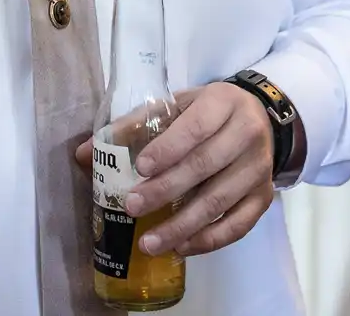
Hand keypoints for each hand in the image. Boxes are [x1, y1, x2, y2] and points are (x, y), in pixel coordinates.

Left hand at [73, 83, 275, 257]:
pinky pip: (238, 225)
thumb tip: (85, 154)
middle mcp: (247, 134)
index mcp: (222, 102)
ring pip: (220, 201)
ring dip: (182, 226)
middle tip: (131, 208)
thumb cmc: (206, 113)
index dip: (168, 149)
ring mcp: (259, 168)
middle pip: (204, 166)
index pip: (195, 127)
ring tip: (148, 243)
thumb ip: (133, 126)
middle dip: (165, 190)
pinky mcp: (264, 196)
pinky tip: (181, 247)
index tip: (140, 169)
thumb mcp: (175, 105)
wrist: (258, 119)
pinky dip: (209, 240)